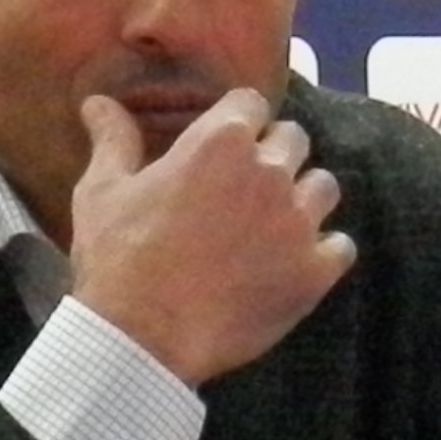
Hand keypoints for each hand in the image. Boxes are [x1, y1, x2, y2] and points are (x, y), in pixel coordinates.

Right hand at [70, 89, 355, 386]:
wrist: (143, 338)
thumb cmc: (118, 258)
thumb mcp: (102, 192)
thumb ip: (114, 139)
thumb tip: (98, 101)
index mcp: (220, 141)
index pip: (251, 103)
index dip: (237, 120)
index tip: (223, 144)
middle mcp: (270, 171)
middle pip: (294, 140)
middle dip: (273, 154)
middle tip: (244, 188)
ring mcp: (298, 222)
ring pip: (324, 187)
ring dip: (303, 198)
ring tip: (275, 224)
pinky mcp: (315, 271)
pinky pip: (341, 246)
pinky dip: (323, 252)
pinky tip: (294, 265)